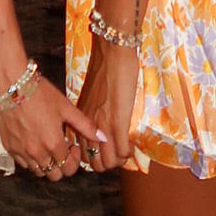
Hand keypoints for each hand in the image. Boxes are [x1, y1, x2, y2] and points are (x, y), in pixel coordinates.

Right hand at [0, 75, 101, 181]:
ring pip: (38, 171)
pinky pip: (22, 163)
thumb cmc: (39, 93)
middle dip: (61, 164)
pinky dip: (30, 158)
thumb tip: (103, 138)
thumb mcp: (65, 107)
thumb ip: (85, 126)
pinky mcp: (9, 148)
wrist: (10, 84)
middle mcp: (37, 153)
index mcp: (53, 144)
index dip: (74, 159)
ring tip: (46, 142)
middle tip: (60, 146)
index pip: (68, 168)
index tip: (71, 145)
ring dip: (45, 162)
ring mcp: (21, 152)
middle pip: (54, 175)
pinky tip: (33, 141)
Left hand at [75, 40, 138, 171]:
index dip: (96, 157)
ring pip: (109, 162)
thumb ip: (94, 112)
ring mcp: (103, 126)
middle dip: (108, 163)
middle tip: (119, 153)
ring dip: (120, 160)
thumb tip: (102, 123)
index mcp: (81, 119)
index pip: (82, 153)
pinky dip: (130, 153)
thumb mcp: (93, 96)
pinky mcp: (118, 122)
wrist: (112, 52)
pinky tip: (134, 144)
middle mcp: (88, 126)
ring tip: (127, 150)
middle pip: (95, 163)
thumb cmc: (105, 69)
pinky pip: (123, 151)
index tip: (107, 151)